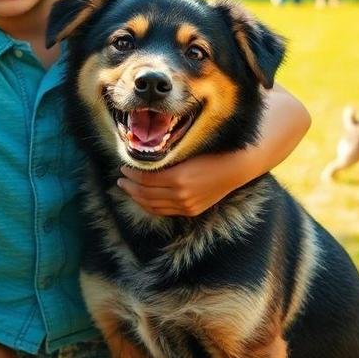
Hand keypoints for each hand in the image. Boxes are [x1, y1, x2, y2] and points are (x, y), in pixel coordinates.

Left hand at [117, 84, 309, 216]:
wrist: (237, 165)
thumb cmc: (211, 149)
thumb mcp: (186, 147)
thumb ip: (166, 151)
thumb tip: (142, 146)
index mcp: (178, 178)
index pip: (145, 179)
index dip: (132, 173)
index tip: (123, 164)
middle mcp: (182, 195)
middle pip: (146, 194)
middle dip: (130, 185)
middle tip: (121, 176)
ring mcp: (187, 205)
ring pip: (153, 205)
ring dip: (137, 197)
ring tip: (127, 186)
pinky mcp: (192, 210)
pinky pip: (165, 211)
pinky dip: (151, 205)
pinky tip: (143, 197)